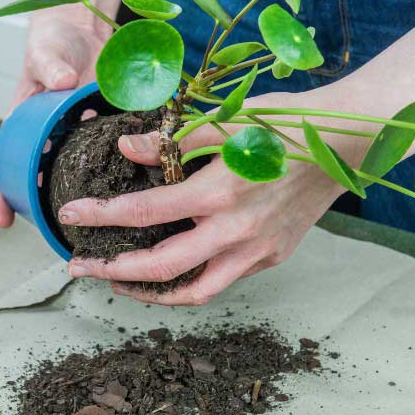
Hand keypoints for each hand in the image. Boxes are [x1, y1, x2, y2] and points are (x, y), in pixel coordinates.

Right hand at [0, 13, 108, 226]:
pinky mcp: (103, 128)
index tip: (3, 219)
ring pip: (76, 173)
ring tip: (92, 219)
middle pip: (38, 180)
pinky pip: (109, 152)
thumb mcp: (46, 52)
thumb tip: (64, 81)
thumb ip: (51, 65)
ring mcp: (77, 136)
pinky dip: (117, 166)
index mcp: (23, 125)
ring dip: (82, 193)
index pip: (3, 165)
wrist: (84, 28)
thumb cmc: (52, 42)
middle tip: (50, 230)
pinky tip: (130, 183)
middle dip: (41, 207)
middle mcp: (48, 138)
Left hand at [55, 94, 349, 304]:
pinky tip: (166, 270)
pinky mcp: (271, 258)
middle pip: (161, 268)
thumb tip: (126, 148)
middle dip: (112, 271)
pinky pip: (221, 280)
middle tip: (79, 267)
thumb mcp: (226, 122)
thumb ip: (172, 141)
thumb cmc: (285, 124)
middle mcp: (236, 231)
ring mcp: (256, 251)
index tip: (69, 218)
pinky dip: (188, 281)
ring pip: (193, 291)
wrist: (344, 145)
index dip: (101, 216)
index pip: (144, 212)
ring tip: (118, 282)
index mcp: (220, 192)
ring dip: (149, 292)